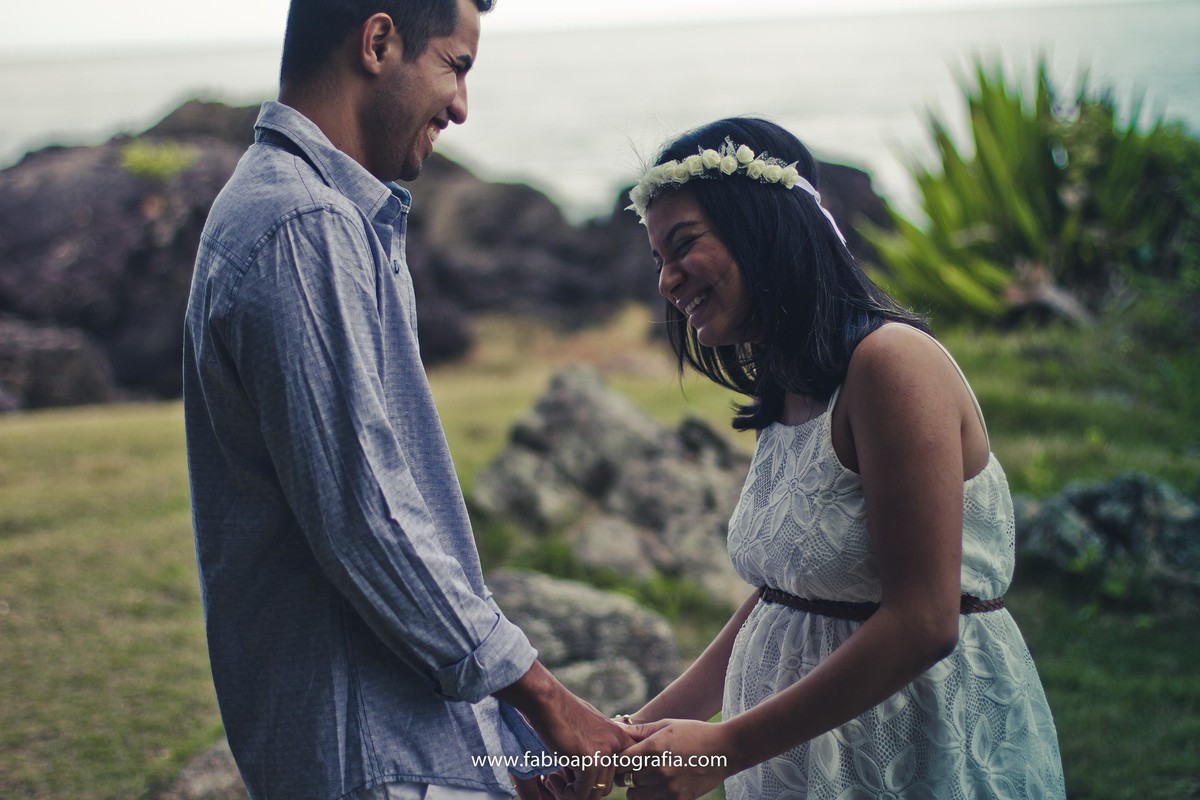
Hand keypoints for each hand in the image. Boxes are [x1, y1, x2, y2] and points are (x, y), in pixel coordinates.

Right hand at [496, 663, 633, 799]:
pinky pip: (581, 794)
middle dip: (584, 788)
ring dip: (573, 793)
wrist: (547, 702)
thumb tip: (598, 770)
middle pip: (606, 786)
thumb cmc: (561, 711)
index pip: (625, 771)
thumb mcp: (591, 725)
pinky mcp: (590, 762)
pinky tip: (551, 780)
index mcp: (620, 736)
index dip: (603, 779)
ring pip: (595, 793)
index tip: (580, 776)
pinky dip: (565, 793)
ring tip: (555, 781)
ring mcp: (605, 753)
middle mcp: (617, 745)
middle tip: (562, 780)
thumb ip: (600, 743)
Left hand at [615, 719, 734, 799]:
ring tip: (646, 776)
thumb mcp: (667, 725)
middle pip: (625, 779)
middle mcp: (658, 770)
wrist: (725, 750)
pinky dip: (651, 795)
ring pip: (634, 795)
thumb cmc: (694, 732)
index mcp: (653, 748)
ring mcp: (668, 787)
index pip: (620, 762)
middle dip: (626, 773)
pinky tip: (659, 784)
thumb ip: (640, 730)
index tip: (623, 757)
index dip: (619, 759)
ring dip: (636, 787)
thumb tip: (617, 731)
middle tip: (633, 767)